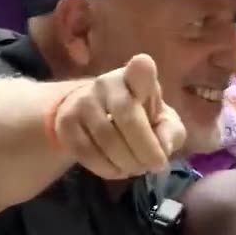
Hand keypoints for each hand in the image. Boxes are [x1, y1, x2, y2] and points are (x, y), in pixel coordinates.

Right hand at [52, 54, 186, 179]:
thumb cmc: (140, 117)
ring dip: (127, 163)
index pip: (139, 69)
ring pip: (107, 139)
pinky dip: (107, 168)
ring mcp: (82, 102)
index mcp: (137, 77)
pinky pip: (87, 153)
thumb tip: (162, 148)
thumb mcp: (163, 122)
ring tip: (137, 168)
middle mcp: (107, 83)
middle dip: (145, 148)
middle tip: (154, 165)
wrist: (96, 118)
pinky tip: (118, 170)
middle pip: (128, 117)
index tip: (142, 64)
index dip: (140, 70)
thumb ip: (170, 133)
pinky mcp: (65, 123)